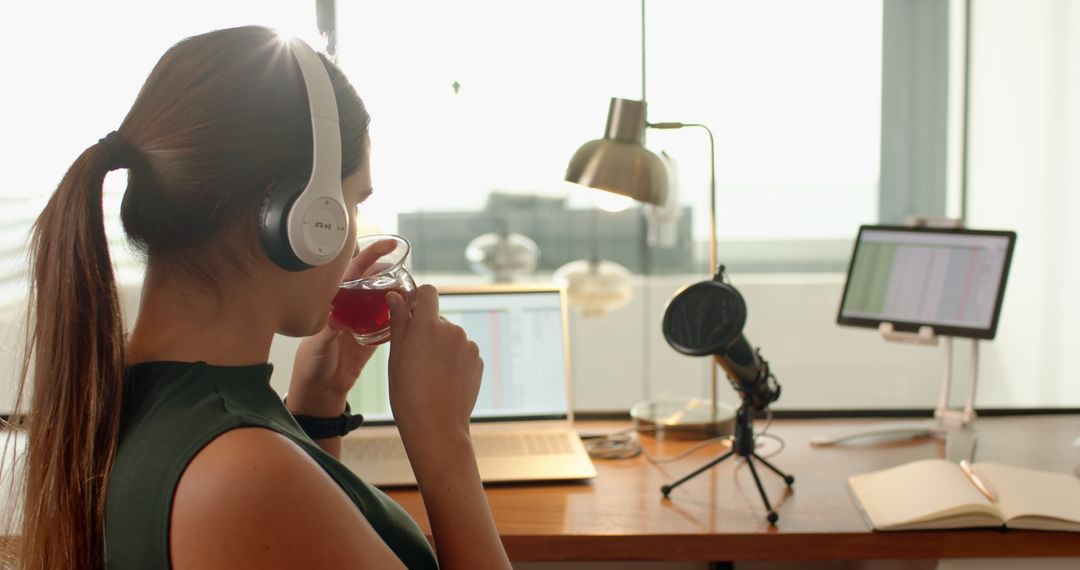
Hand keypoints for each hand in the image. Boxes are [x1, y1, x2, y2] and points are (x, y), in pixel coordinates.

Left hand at [287, 239, 396, 417]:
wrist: (320, 391)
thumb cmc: (312, 365)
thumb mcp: (317, 346)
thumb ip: (327, 331)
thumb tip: (337, 317)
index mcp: (334, 303)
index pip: (354, 271)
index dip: (371, 256)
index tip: (389, 245)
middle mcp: (351, 308)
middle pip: (373, 282)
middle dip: (390, 273)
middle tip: (406, 271)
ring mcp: (363, 322)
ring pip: (384, 300)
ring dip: (398, 294)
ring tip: (413, 290)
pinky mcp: (373, 339)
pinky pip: (391, 324)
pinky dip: (401, 318)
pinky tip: (412, 314)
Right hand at [386, 285, 482, 439]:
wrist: (436, 425)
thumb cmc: (408, 393)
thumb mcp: (396, 356)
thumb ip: (399, 321)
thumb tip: (395, 296)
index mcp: (428, 325)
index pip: (428, 292)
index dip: (419, 299)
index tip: (411, 313)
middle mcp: (452, 330)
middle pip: (438, 319)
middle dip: (427, 331)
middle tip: (414, 358)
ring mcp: (468, 345)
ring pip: (450, 337)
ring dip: (441, 347)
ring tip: (430, 374)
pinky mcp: (477, 360)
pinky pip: (462, 352)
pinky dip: (454, 361)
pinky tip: (444, 380)